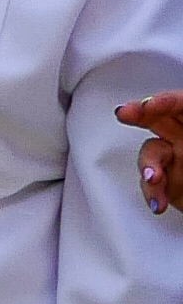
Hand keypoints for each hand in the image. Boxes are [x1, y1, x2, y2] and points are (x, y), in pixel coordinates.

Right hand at [117, 88, 182, 212]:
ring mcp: (177, 159)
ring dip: (148, 165)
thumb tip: (180, 109)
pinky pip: (150, 183)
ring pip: (152, 152)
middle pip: (160, 117)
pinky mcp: (168, 182)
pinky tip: (159, 202)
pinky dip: (152, 193)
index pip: (182, 103)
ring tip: (154, 178)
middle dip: (139, 113)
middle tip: (125, 113)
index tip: (150, 105)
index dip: (165, 101)